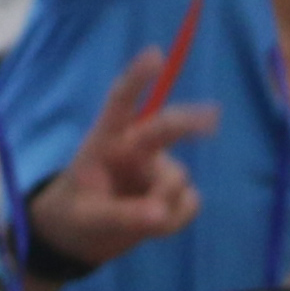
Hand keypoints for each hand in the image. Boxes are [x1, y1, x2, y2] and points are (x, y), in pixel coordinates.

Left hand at [32, 52, 210, 263]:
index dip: (137, 78)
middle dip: (189, 121)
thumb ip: (123, 215)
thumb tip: (160, 214)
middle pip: (165, 128)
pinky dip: (177, 219)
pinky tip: (157, 225)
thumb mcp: (89, 218)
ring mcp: (158, 169)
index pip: (120, 104)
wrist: (83, 236)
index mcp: (106, 142)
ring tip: (138, 221)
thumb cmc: (77, 214)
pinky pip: (189, 202)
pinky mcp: (174, 192)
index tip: (154, 54)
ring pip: (176, 180)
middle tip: (212, 115)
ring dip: (164, 203)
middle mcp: (136, 148)